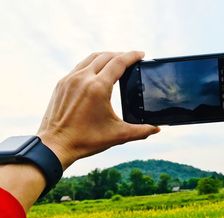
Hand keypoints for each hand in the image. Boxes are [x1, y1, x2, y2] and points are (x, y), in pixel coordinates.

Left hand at [37, 51, 159, 169]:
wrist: (55, 145)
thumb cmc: (86, 140)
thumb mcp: (118, 135)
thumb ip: (140, 131)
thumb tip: (156, 129)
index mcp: (98, 88)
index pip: (119, 63)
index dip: (132, 56)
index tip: (141, 54)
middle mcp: (83, 78)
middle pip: (105, 56)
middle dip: (120, 54)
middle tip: (131, 59)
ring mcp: (70, 79)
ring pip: (91, 58)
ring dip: (106, 56)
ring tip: (116, 61)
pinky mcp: (62, 84)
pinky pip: (79, 66)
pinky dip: (92, 64)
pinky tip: (97, 72)